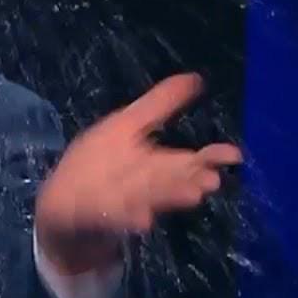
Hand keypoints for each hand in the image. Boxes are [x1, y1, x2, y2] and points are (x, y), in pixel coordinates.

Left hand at [35, 73, 242, 273]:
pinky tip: (142, 220)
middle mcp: (145, 185)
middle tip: (211, 181)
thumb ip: (160, 104)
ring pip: (151, 199)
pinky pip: (115, 218)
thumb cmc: (99, 163)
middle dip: (191, 180)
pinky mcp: (98, 218)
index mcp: (156, 165)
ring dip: (168, 197)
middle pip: (173, 181)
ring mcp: (123, 204)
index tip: (235, 155)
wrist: (62, 207)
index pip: (190, 161)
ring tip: (191, 195)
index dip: (211, 158)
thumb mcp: (126, 126)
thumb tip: (196, 77)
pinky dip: (129, 218)